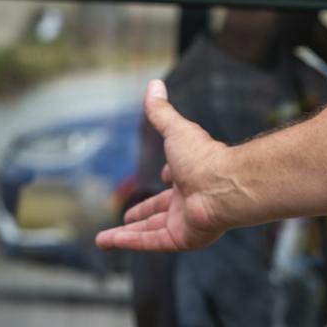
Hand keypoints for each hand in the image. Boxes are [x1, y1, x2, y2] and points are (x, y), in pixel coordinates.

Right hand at [95, 80, 230, 252]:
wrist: (224, 184)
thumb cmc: (204, 156)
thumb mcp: (176, 130)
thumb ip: (161, 112)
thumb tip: (153, 84)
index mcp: (192, 174)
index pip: (176, 180)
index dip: (168, 177)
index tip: (165, 175)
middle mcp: (190, 199)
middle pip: (161, 210)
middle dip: (143, 213)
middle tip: (127, 216)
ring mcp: (187, 221)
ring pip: (151, 230)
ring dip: (127, 234)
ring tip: (103, 240)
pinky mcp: (182, 238)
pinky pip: (151, 243)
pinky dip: (129, 243)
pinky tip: (108, 242)